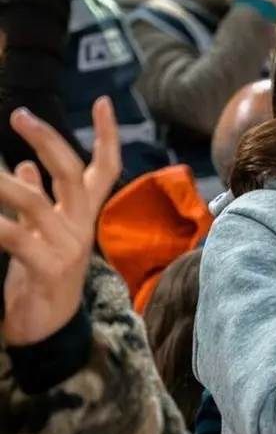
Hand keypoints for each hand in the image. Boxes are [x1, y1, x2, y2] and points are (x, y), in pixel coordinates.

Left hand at [0, 98, 120, 345]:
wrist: (47, 331)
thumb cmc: (41, 277)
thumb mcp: (40, 234)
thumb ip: (38, 198)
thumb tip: (26, 165)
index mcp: (82, 216)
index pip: (104, 170)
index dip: (106, 136)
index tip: (104, 102)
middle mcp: (80, 227)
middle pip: (73, 174)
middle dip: (48, 139)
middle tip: (18, 114)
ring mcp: (67, 248)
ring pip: (35, 201)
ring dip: (3, 181)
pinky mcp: (47, 269)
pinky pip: (16, 238)